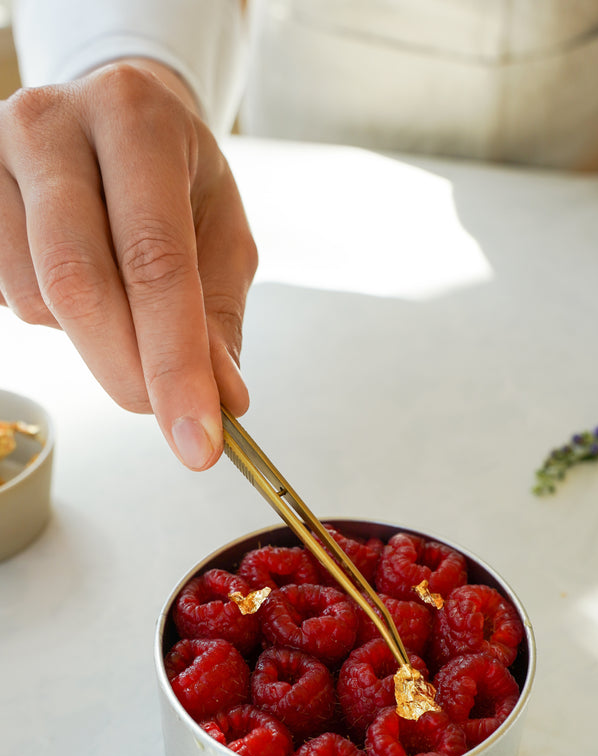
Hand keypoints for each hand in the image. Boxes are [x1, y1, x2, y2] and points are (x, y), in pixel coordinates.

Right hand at [0, 60, 256, 469]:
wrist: (114, 118)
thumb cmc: (176, 180)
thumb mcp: (222, 234)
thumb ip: (219, 319)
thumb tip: (222, 400)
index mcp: (136, 120)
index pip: (156, 261)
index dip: (176, 363)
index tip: (197, 441)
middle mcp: (52, 123)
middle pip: (79, 283)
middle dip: (128, 372)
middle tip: (162, 415)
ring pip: (37, 299)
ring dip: (91, 340)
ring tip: (123, 302)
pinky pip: (5, 296)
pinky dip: (53, 319)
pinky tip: (79, 286)